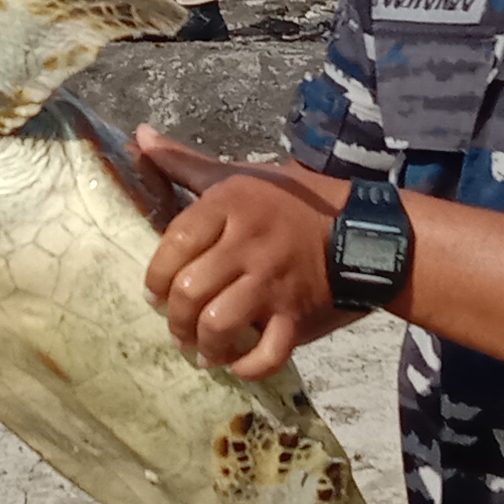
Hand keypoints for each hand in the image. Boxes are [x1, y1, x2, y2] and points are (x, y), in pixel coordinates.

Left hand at [133, 131, 348, 378]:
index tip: (155, 293)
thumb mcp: (238, 176)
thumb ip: (185, 162)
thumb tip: (140, 137)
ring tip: (202, 351)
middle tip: (178, 327)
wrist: (363, 232)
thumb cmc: (291, 203)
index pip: (174, 244)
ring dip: (203, 346)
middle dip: (175, 319)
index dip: (155, 276)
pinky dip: (248, 367)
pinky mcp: (297, 315)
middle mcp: (248, 244)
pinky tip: (237, 365)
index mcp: (230, 206)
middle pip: (189, 291)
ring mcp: (273, 282)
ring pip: (218, 324)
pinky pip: (268, 352)